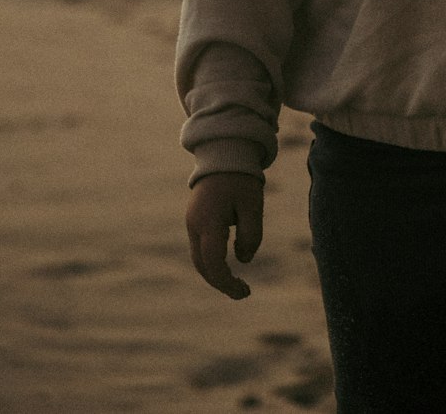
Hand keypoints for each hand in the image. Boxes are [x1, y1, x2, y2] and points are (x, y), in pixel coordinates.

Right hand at [186, 172, 263, 298]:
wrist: (223, 153)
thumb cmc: (241, 179)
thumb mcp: (253, 206)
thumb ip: (251, 235)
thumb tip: (243, 260)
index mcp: (209, 222)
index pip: (214, 264)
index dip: (227, 283)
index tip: (245, 292)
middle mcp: (195, 225)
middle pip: (203, 266)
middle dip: (221, 282)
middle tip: (244, 292)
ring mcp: (192, 222)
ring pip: (199, 258)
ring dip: (215, 273)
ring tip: (237, 283)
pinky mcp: (194, 219)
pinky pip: (200, 248)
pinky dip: (212, 261)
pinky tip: (228, 265)